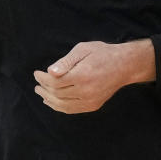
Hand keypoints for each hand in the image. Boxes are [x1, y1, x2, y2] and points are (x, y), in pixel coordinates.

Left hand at [33, 40, 154, 113]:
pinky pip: (72, 110)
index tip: (36, 73)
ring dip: (49, 100)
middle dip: (44, 88)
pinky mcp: (93, 105)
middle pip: (57, 94)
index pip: (55, 82)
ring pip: (63, 105)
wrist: (124, 65)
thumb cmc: (102, 53)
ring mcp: (90, 100)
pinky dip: (59, 107)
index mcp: (82, 75)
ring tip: (40, 93)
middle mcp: (86, 91)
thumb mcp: (83, 49)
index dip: (42, 78)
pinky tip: (52, 102)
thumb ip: (65, 61)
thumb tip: (50, 72)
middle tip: (36, 84)